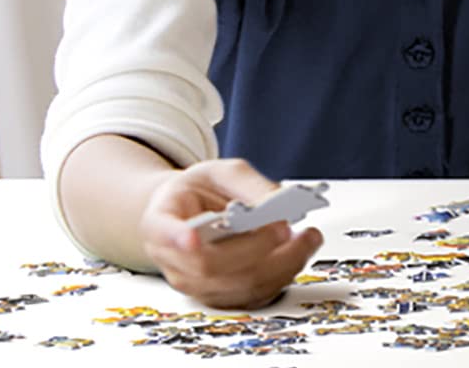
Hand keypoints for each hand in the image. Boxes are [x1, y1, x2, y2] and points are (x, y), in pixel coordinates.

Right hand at [138, 158, 322, 308]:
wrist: (191, 213)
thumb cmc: (201, 192)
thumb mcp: (220, 172)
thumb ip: (247, 183)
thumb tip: (278, 200)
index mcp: (160, 222)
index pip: (164, 233)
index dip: (177, 238)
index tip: (192, 237)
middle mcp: (173, 260)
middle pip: (211, 265)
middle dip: (256, 246)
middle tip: (285, 226)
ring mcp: (196, 284)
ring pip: (238, 286)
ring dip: (281, 264)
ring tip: (308, 238)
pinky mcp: (221, 296)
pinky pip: (254, 296)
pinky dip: (283, 275)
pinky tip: (299, 252)